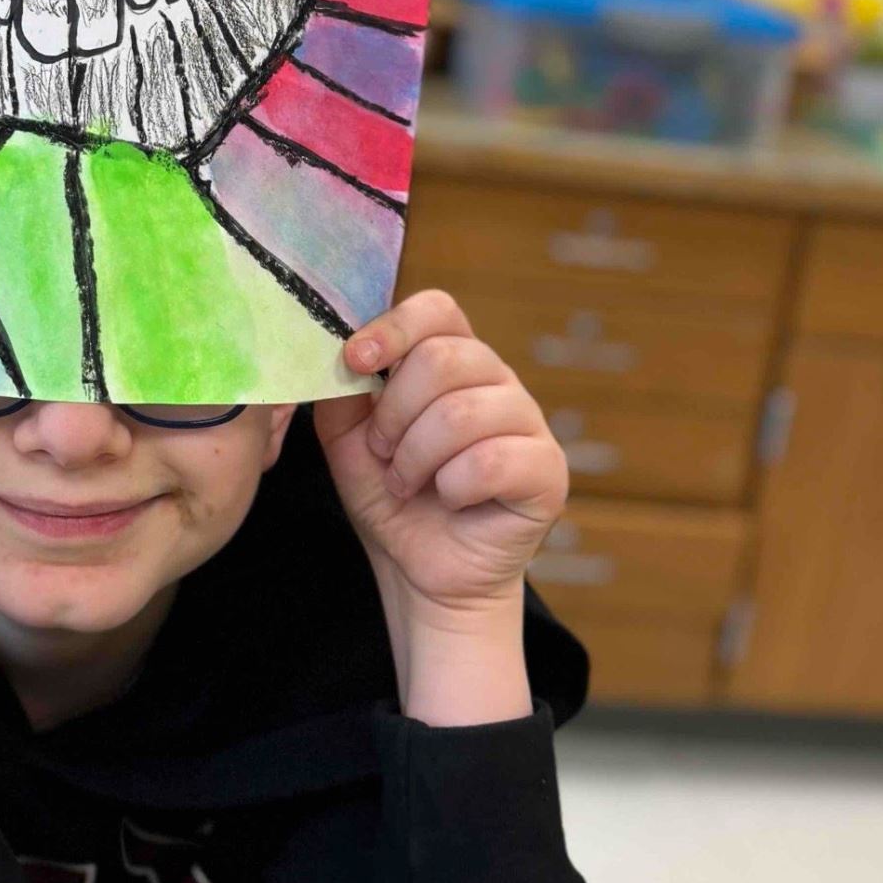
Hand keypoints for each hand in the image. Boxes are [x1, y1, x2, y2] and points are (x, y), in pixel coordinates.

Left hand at [316, 289, 567, 724]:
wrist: (421, 573)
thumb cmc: (392, 499)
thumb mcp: (347, 440)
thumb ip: (342, 391)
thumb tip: (333, 350)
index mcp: (454, 361)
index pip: (437, 309)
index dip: (393, 328)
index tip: (355, 360)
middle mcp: (498, 382)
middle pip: (445, 358)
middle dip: (395, 412)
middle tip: (382, 451)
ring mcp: (529, 424)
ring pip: (464, 411)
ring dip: (416, 456)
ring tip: (407, 483)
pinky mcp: (548, 471)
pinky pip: (492, 460)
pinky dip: (453, 486)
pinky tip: (449, 500)